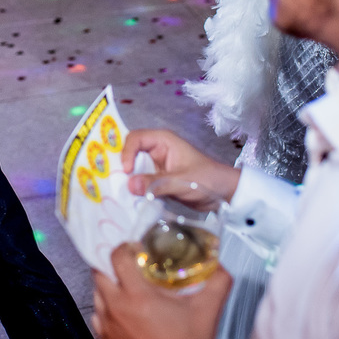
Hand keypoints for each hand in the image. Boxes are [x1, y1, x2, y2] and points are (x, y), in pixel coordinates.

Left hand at [93, 243, 231, 338]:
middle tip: (127, 265)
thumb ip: (217, 282)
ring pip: (96, 293)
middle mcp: (117, 308)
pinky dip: (105, 308)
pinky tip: (121, 310)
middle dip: (112, 265)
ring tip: (125, 287)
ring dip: (108, 286)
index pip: (117, 257)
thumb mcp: (208, 309)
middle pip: (99, 272)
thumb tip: (220, 266)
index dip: (124, 247)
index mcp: (138, 295)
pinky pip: (97, 315)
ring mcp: (109, 325)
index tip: (134, 249)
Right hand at [122, 129, 239, 201]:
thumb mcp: (181, 181)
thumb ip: (156, 183)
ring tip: (118, 193)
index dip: (127, 152)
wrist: (224, 194)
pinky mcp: (157, 180)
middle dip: (122, 167)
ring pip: (134, 169)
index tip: (126, 171)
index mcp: (163, 141)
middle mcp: (157, 150)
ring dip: (127, 180)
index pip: (135, 139)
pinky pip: (141, 182)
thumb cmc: (207, 179)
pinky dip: (135, 189)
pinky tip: (129, 199)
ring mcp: (156, 166)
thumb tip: (130, 185)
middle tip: (114, 182)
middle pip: (130, 153)